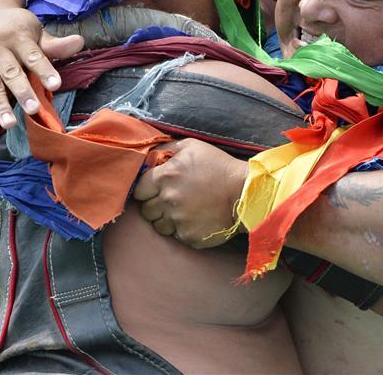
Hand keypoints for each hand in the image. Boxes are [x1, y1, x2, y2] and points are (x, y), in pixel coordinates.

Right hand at [0, 6, 83, 127]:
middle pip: (11, 72)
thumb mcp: (34, 29)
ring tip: (10, 123)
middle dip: (22, 91)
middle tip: (34, 109)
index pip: (33, 55)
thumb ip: (54, 43)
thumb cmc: (14, 27)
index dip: (44, 69)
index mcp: (17, 34)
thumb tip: (80, 42)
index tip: (55, 85)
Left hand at [133, 139, 247, 247]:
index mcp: (164, 177)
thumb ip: (166, 149)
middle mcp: (167, 200)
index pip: (138, 190)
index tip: (156, 189)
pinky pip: (176, 236)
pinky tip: (196, 219)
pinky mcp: (189, 236)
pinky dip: (183, 229)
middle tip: (172, 200)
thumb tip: (149, 157)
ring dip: (166, 219)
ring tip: (184, 210)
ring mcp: (178, 221)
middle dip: (155, 205)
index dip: (146, 189)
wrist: (244, 192)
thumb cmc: (219, 166)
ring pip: (158, 225)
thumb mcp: (192, 147)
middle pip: (146, 210)